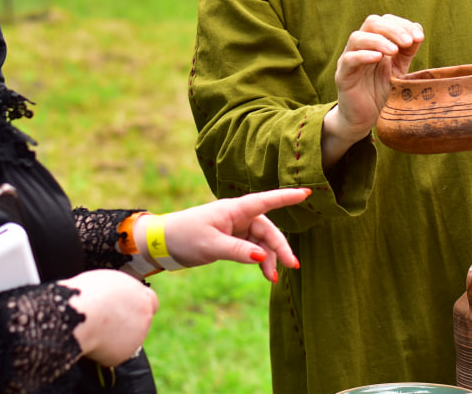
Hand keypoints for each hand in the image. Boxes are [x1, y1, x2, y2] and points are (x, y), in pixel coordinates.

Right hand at [62, 269, 158, 366]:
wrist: (77, 316)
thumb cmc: (85, 295)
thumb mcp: (106, 282)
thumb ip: (119, 291)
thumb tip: (114, 296)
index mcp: (140, 295)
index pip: (150, 301)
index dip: (138, 305)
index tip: (128, 309)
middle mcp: (144, 315)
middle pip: (141, 320)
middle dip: (128, 322)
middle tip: (107, 322)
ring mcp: (138, 336)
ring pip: (128, 338)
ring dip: (116, 337)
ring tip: (95, 329)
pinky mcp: (126, 353)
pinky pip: (115, 353)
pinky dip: (105, 351)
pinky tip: (93, 341)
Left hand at [157, 188, 309, 281]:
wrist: (164, 243)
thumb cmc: (185, 236)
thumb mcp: (212, 245)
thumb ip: (238, 251)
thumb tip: (263, 257)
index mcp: (235, 209)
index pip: (266, 200)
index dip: (287, 197)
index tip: (308, 192)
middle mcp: (239, 216)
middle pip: (267, 230)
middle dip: (280, 248)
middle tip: (292, 266)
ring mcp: (236, 228)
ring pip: (261, 242)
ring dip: (269, 258)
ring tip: (272, 278)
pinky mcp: (232, 240)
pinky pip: (252, 249)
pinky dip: (259, 260)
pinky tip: (265, 273)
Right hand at [323, 14, 423, 166]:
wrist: (365, 119)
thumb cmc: (382, 93)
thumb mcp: (399, 70)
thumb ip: (407, 51)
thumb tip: (418, 30)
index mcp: (375, 43)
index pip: (385, 21)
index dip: (402, 24)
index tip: (419, 37)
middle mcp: (361, 47)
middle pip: (372, 23)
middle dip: (393, 29)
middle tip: (408, 42)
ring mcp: (350, 60)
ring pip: (358, 37)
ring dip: (379, 40)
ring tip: (395, 50)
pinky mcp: (342, 75)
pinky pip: (349, 59)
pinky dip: (363, 55)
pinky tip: (378, 58)